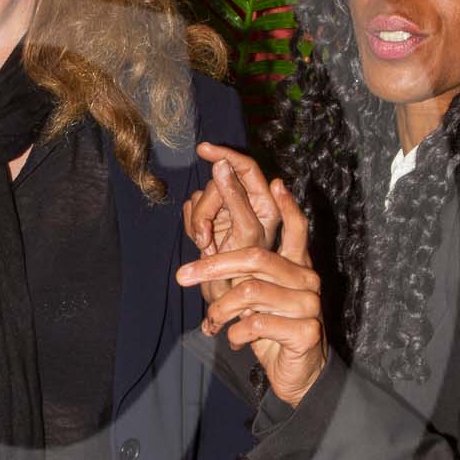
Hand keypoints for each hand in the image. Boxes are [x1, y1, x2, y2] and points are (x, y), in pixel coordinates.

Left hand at [177, 163, 325, 406]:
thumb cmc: (267, 330)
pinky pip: (254, 323)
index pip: (297, 228)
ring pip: (249, 291)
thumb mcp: (252, 297)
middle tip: (181, 275)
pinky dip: (234, 334)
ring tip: (212, 322)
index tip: (273, 180)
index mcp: (296, 266)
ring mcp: (309, 305)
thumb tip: (207, 241)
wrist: (294, 376)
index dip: (287, 205)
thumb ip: (242, 272)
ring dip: (220, 309)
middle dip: (212, 264)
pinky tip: (233, 341)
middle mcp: (307, 280)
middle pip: (255, 256)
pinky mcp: (305, 332)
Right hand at [182, 143, 281, 311]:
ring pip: (202, 196)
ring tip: (207, 247)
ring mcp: (229, 215)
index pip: (245, 166)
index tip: (203, 149)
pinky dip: (193, 225)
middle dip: (207, 208)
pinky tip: (202, 244)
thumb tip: (222, 165)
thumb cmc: (251, 277)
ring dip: (199, 221)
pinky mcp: (212, 225)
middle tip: (205, 238)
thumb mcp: (246, 235)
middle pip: (218, 183)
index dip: (225, 153)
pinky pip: (194, 211)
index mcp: (266, 204)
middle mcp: (249, 205)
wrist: (233, 310)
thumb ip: (235, 198)